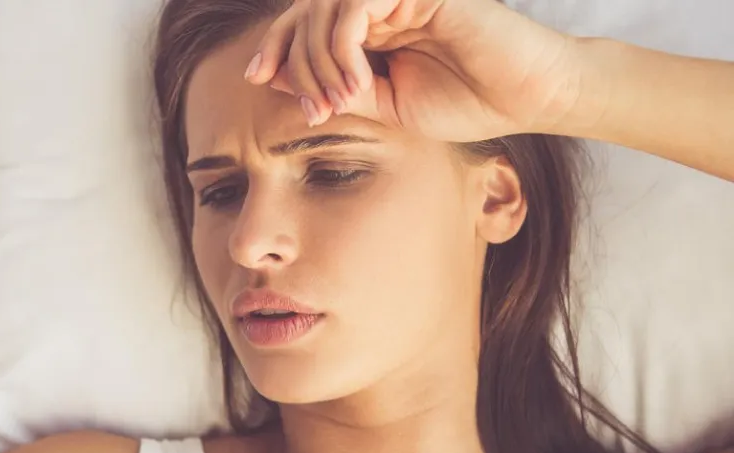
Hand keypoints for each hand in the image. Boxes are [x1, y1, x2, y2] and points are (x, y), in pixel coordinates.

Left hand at [246, 0, 582, 140]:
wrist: (528, 98)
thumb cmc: (467, 102)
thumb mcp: (384, 106)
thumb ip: (336, 90)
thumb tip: (275, 79)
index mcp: (372, 23)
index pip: (306, 20)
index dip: (275, 44)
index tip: (257, 77)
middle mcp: (381, 1)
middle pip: (306, 12)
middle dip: (294, 62)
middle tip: (315, 109)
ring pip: (324, 8)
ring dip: (318, 61)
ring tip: (339, 102)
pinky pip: (353, 7)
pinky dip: (341, 49)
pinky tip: (357, 84)